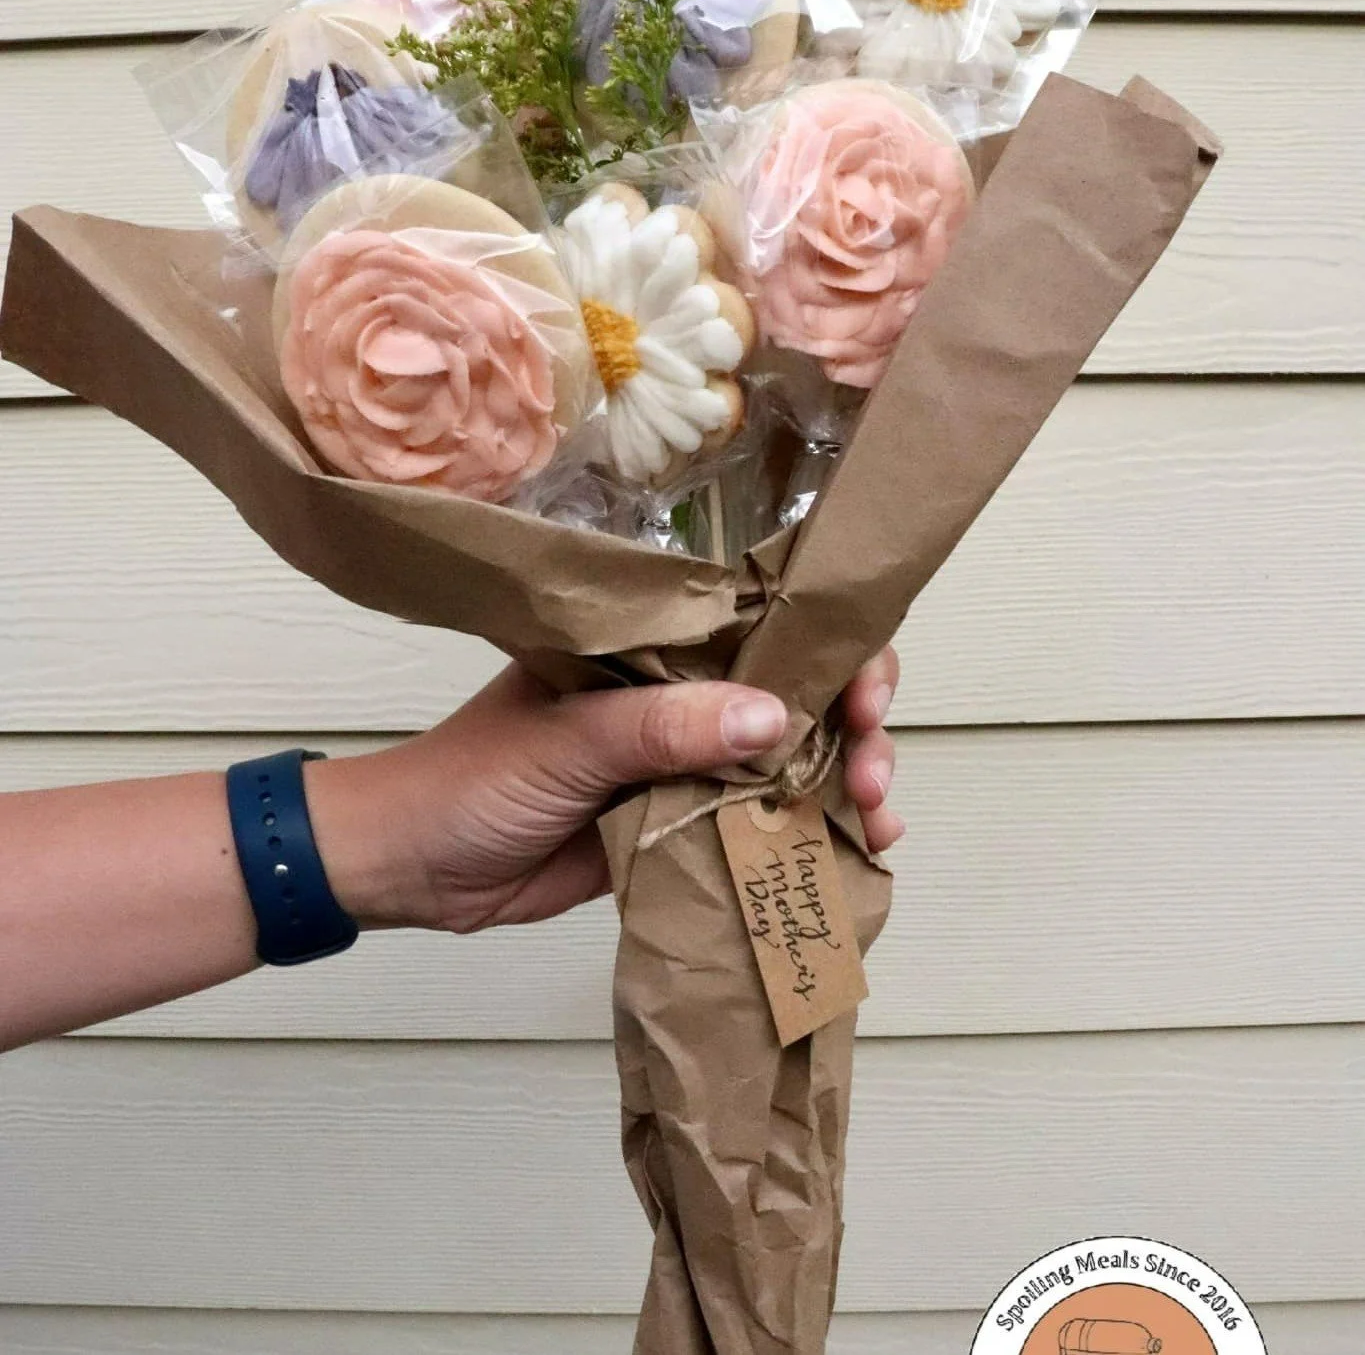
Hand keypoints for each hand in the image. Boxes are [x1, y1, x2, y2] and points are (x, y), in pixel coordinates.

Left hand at [310, 648, 902, 935]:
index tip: (864, 693)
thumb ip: (663, 728)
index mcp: (651, 643)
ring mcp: (684, 757)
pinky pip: (761, 820)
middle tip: (872, 769)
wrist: (411, 869)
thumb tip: (777, 717)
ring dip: (848, 780)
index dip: (831, 647)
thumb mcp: (567, 743)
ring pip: (792, 755)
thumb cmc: (469, 779)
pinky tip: (855, 854)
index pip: (763, 621)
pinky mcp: (682, 821)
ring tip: (876, 823)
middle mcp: (680, 690)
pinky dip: (812, 834)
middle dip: (856, 720)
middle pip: (798, 687)